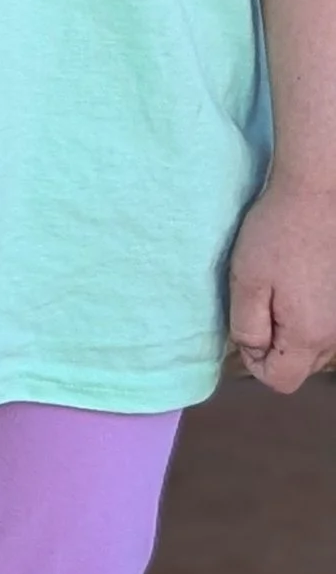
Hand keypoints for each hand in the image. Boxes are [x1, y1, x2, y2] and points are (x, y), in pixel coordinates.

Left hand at [227, 171, 335, 393]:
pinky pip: (328, 323)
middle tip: (261, 306)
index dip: (254, 362)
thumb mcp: (246, 281)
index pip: (281, 380)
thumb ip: (247, 326)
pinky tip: (301, 283)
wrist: (319, 193)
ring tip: (281, 291)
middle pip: (302, 365)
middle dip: (276, 347)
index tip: (246, 328)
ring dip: (295, 331)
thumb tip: (252, 349)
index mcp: (308, 335)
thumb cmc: (278, 234)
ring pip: (317, 346)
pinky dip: (312, 314)